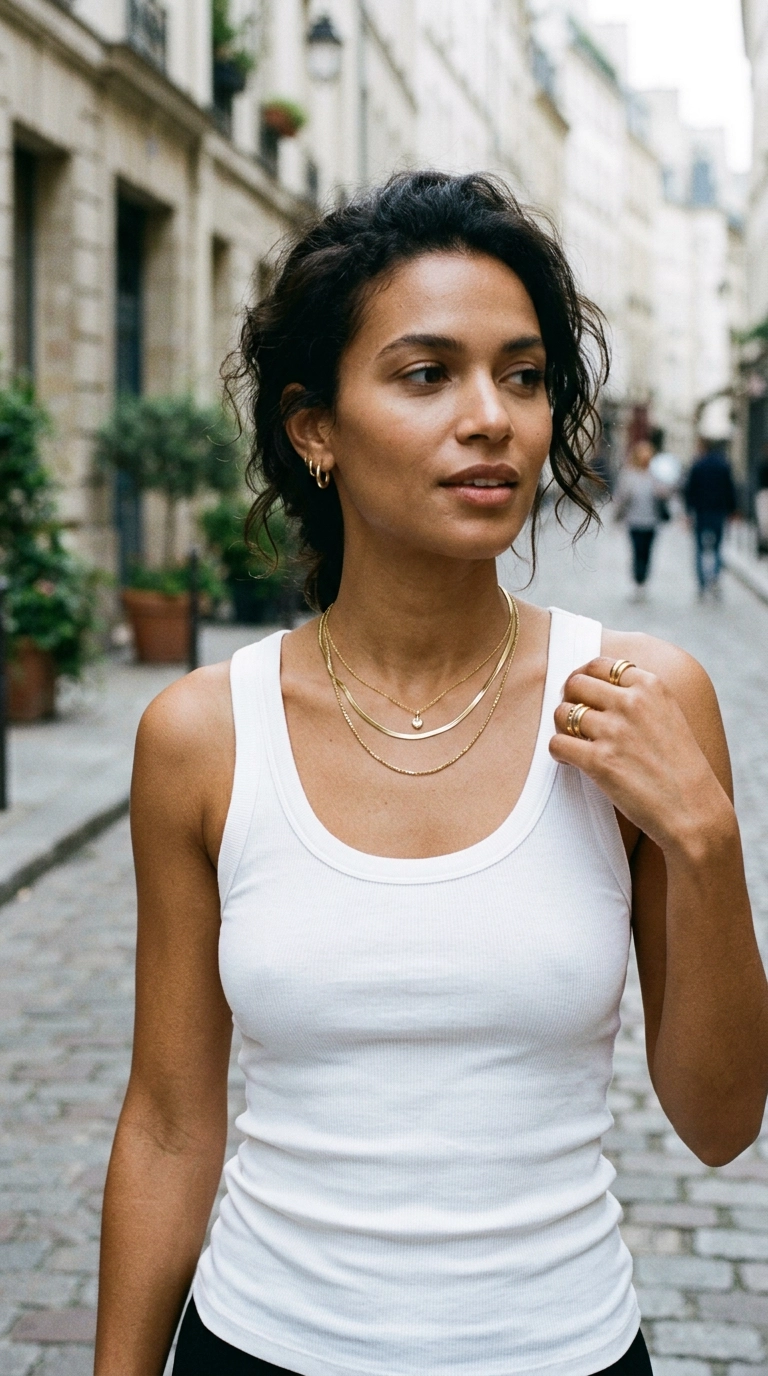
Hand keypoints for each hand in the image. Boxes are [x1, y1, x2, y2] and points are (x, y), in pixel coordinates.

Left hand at [550, 657, 729, 853]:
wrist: (693, 809)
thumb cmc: (680, 766)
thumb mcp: (669, 715)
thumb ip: (640, 696)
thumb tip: (596, 685)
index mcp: (651, 686)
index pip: (599, 664)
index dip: (585, 678)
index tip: (583, 694)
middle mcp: (631, 702)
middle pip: (575, 683)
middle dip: (570, 699)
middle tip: (573, 718)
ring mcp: (614, 731)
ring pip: (562, 712)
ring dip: (563, 727)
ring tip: (574, 742)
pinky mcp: (599, 761)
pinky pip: (557, 744)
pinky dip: (559, 752)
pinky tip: (571, 760)